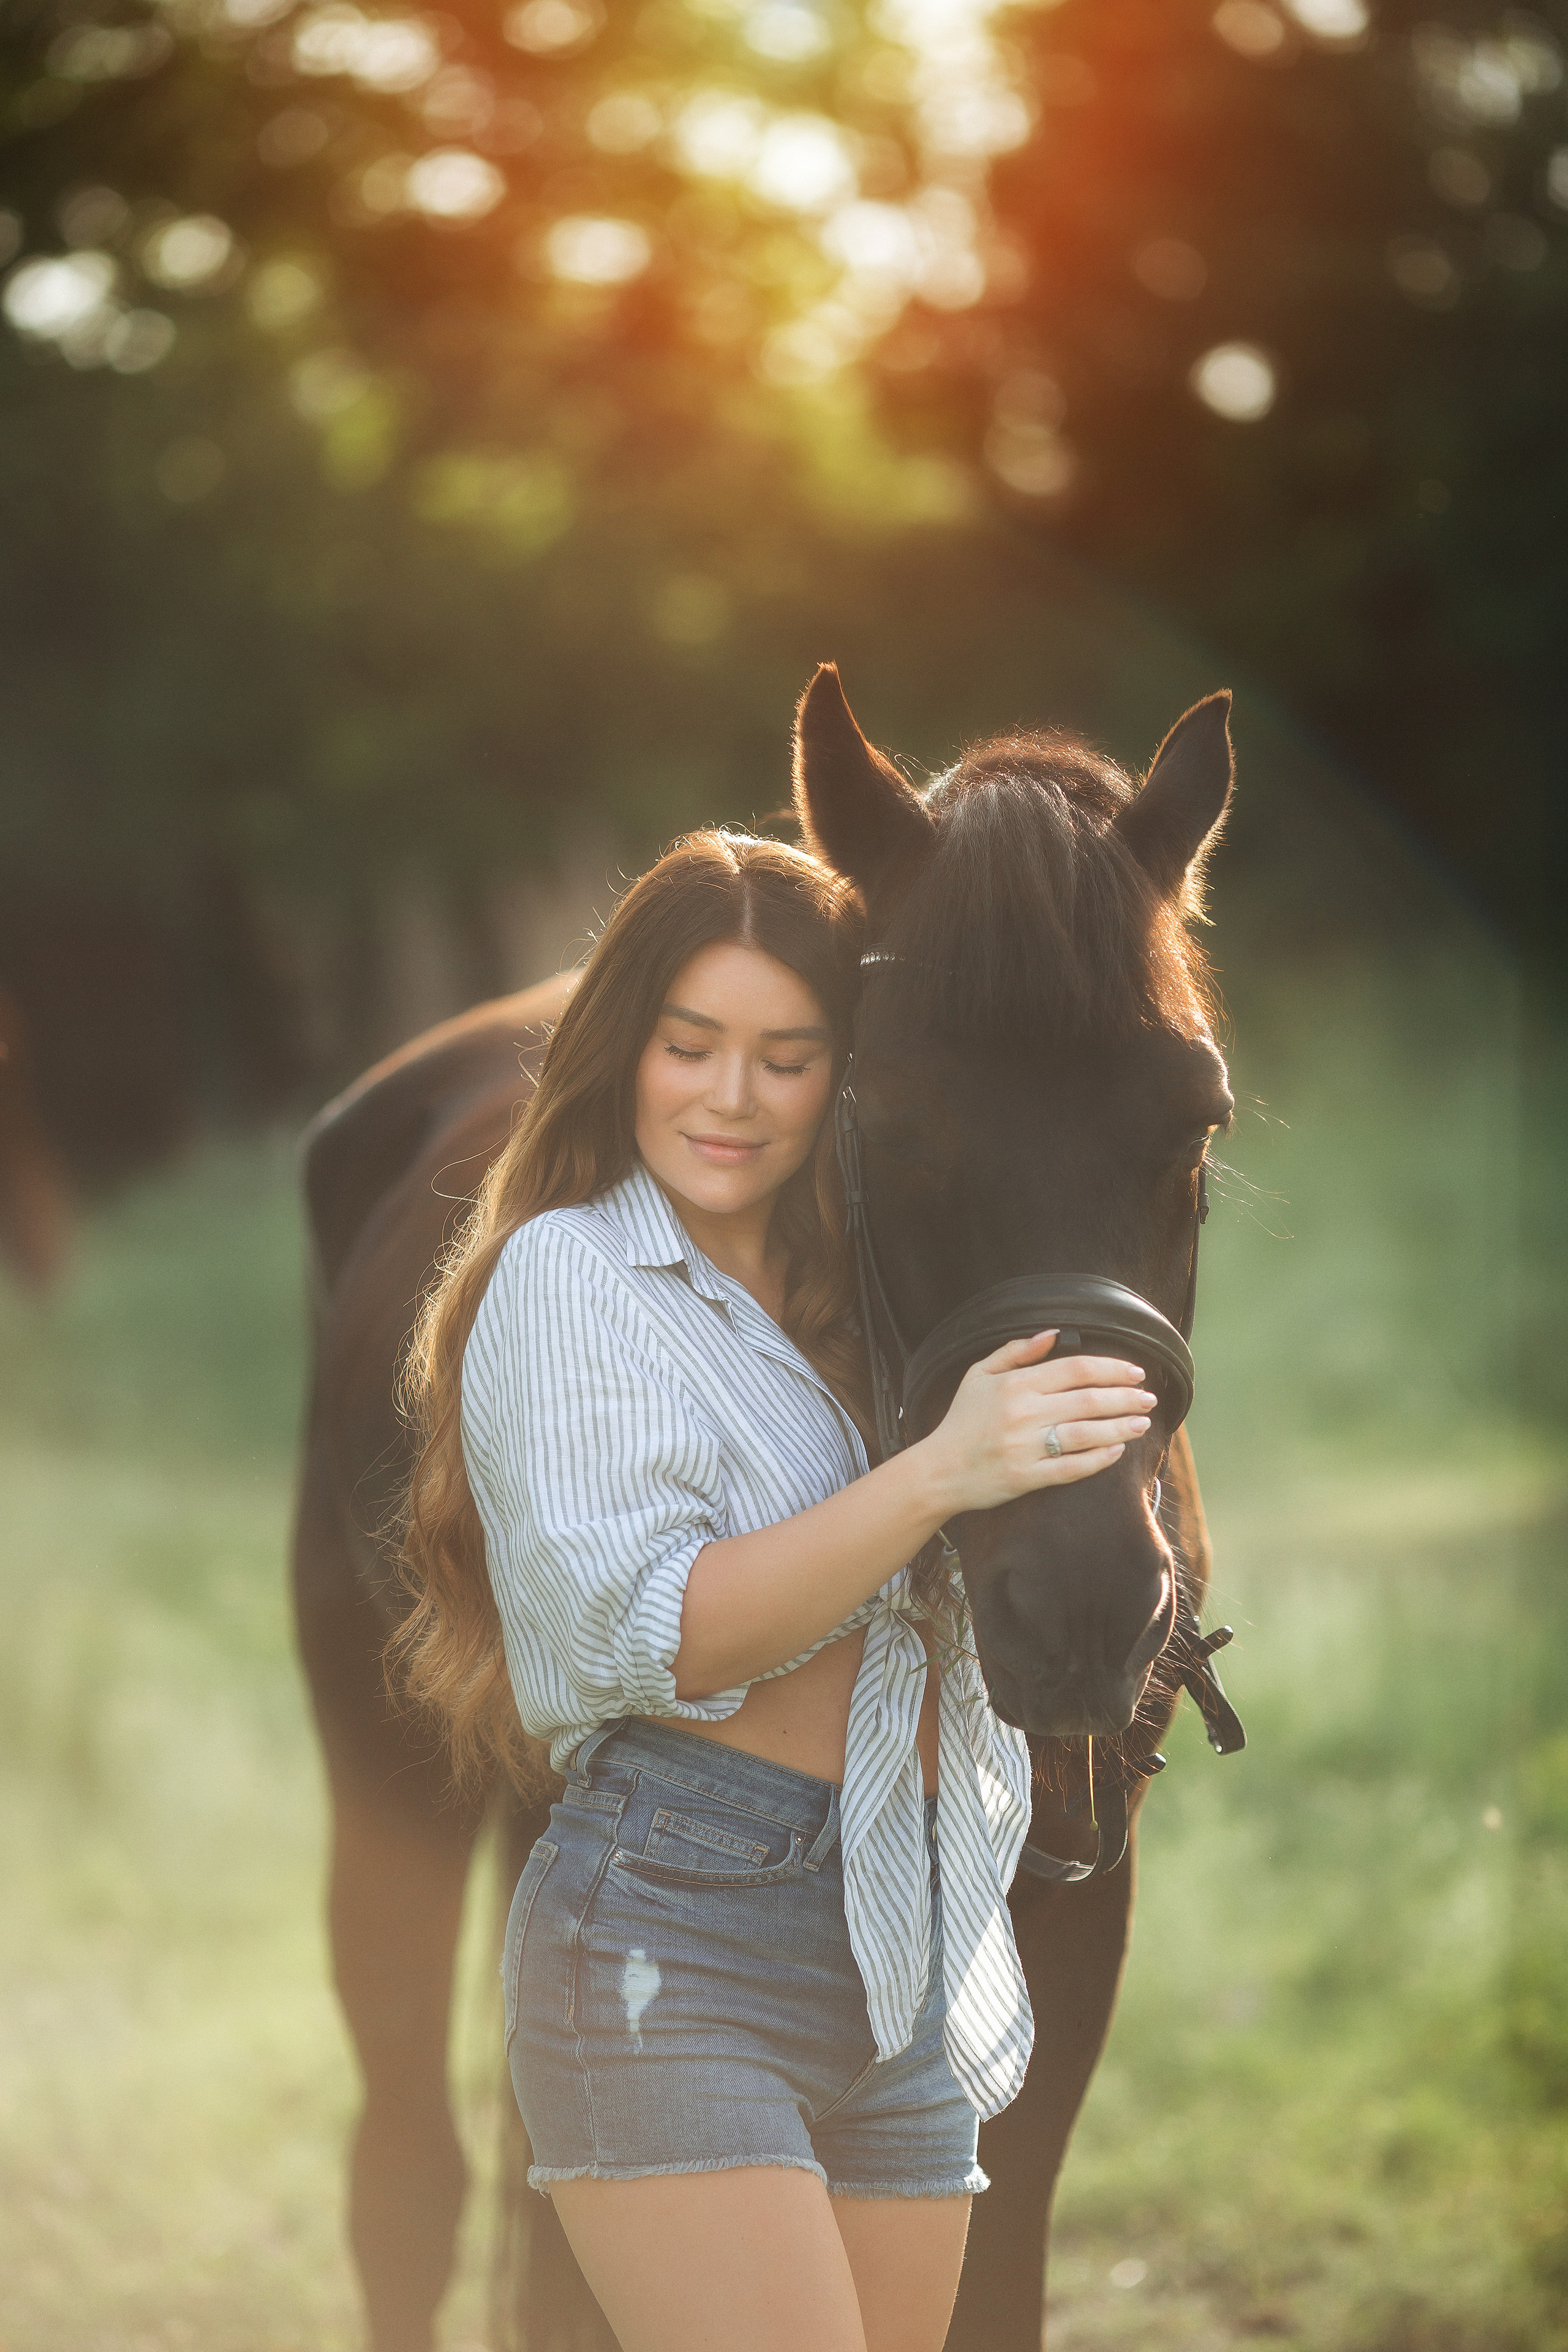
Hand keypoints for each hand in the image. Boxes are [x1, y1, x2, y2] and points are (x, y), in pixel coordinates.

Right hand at [916, 1331, 1155, 1516]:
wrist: (938, 1470)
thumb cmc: (962, 1420)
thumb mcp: (978, 1374)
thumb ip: (1016, 1351)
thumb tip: (1054, 1333)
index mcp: (1014, 1384)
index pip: (1075, 1369)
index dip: (1111, 1368)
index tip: (1136, 1372)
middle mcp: (1022, 1413)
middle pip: (1088, 1400)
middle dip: (1125, 1397)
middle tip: (1149, 1398)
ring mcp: (1024, 1447)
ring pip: (1085, 1434)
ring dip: (1120, 1427)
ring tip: (1142, 1423)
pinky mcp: (1025, 1478)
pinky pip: (1071, 1468)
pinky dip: (1098, 1459)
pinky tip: (1117, 1451)